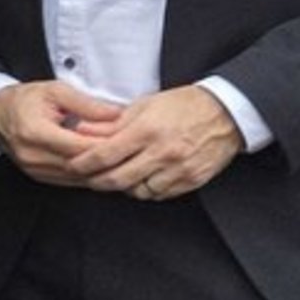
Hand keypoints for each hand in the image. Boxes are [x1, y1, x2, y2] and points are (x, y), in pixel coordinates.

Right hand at [0, 77, 126, 186]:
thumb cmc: (25, 99)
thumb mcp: (56, 91)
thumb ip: (87, 104)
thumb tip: (117, 114)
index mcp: (35, 132)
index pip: (80, 146)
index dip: (106, 145)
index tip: (127, 138)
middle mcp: (32, 156)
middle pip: (81, 165)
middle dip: (107, 159)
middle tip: (130, 151)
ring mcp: (34, 169)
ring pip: (77, 178)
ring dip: (99, 170)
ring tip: (121, 159)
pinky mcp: (38, 176)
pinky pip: (70, 181)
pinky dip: (88, 175)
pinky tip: (102, 166)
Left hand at [62, 83, 245, 201]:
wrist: (226, 113)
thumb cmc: (183, 106)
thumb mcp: (144, 105)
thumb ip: (112, 122)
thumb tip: (82, 130)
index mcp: (147, 130)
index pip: (105, 154)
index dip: (83, 163)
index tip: (72, 165)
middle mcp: (162, 152)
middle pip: (117, 179)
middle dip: (97, 181)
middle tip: (89, 177)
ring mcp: (178, 169)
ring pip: (138, 191)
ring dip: (123, 187)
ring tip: (119, 176)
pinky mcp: (191, 180)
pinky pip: (160, 194)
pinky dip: (146, 189)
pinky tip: (142, 178)